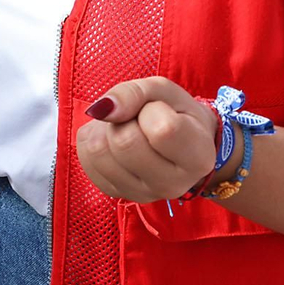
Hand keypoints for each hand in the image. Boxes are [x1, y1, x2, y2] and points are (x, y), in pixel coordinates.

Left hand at [76, 77, 221, 203]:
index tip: (159, 110)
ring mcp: (141, 194)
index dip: (151, 109)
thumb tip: (101, 109)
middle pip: (124, 143)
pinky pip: (86, 159)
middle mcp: (172, 185)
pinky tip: (112, 139)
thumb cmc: (174, 111)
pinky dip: (93, 138)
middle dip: (124, 119)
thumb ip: (134, 93)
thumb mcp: (162, 90)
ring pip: (99, 152)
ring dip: (104, 128)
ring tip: (124, 126)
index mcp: (197, 159)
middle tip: (137, 118)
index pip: (162, 131)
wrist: (177, 139)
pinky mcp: (115, 192)